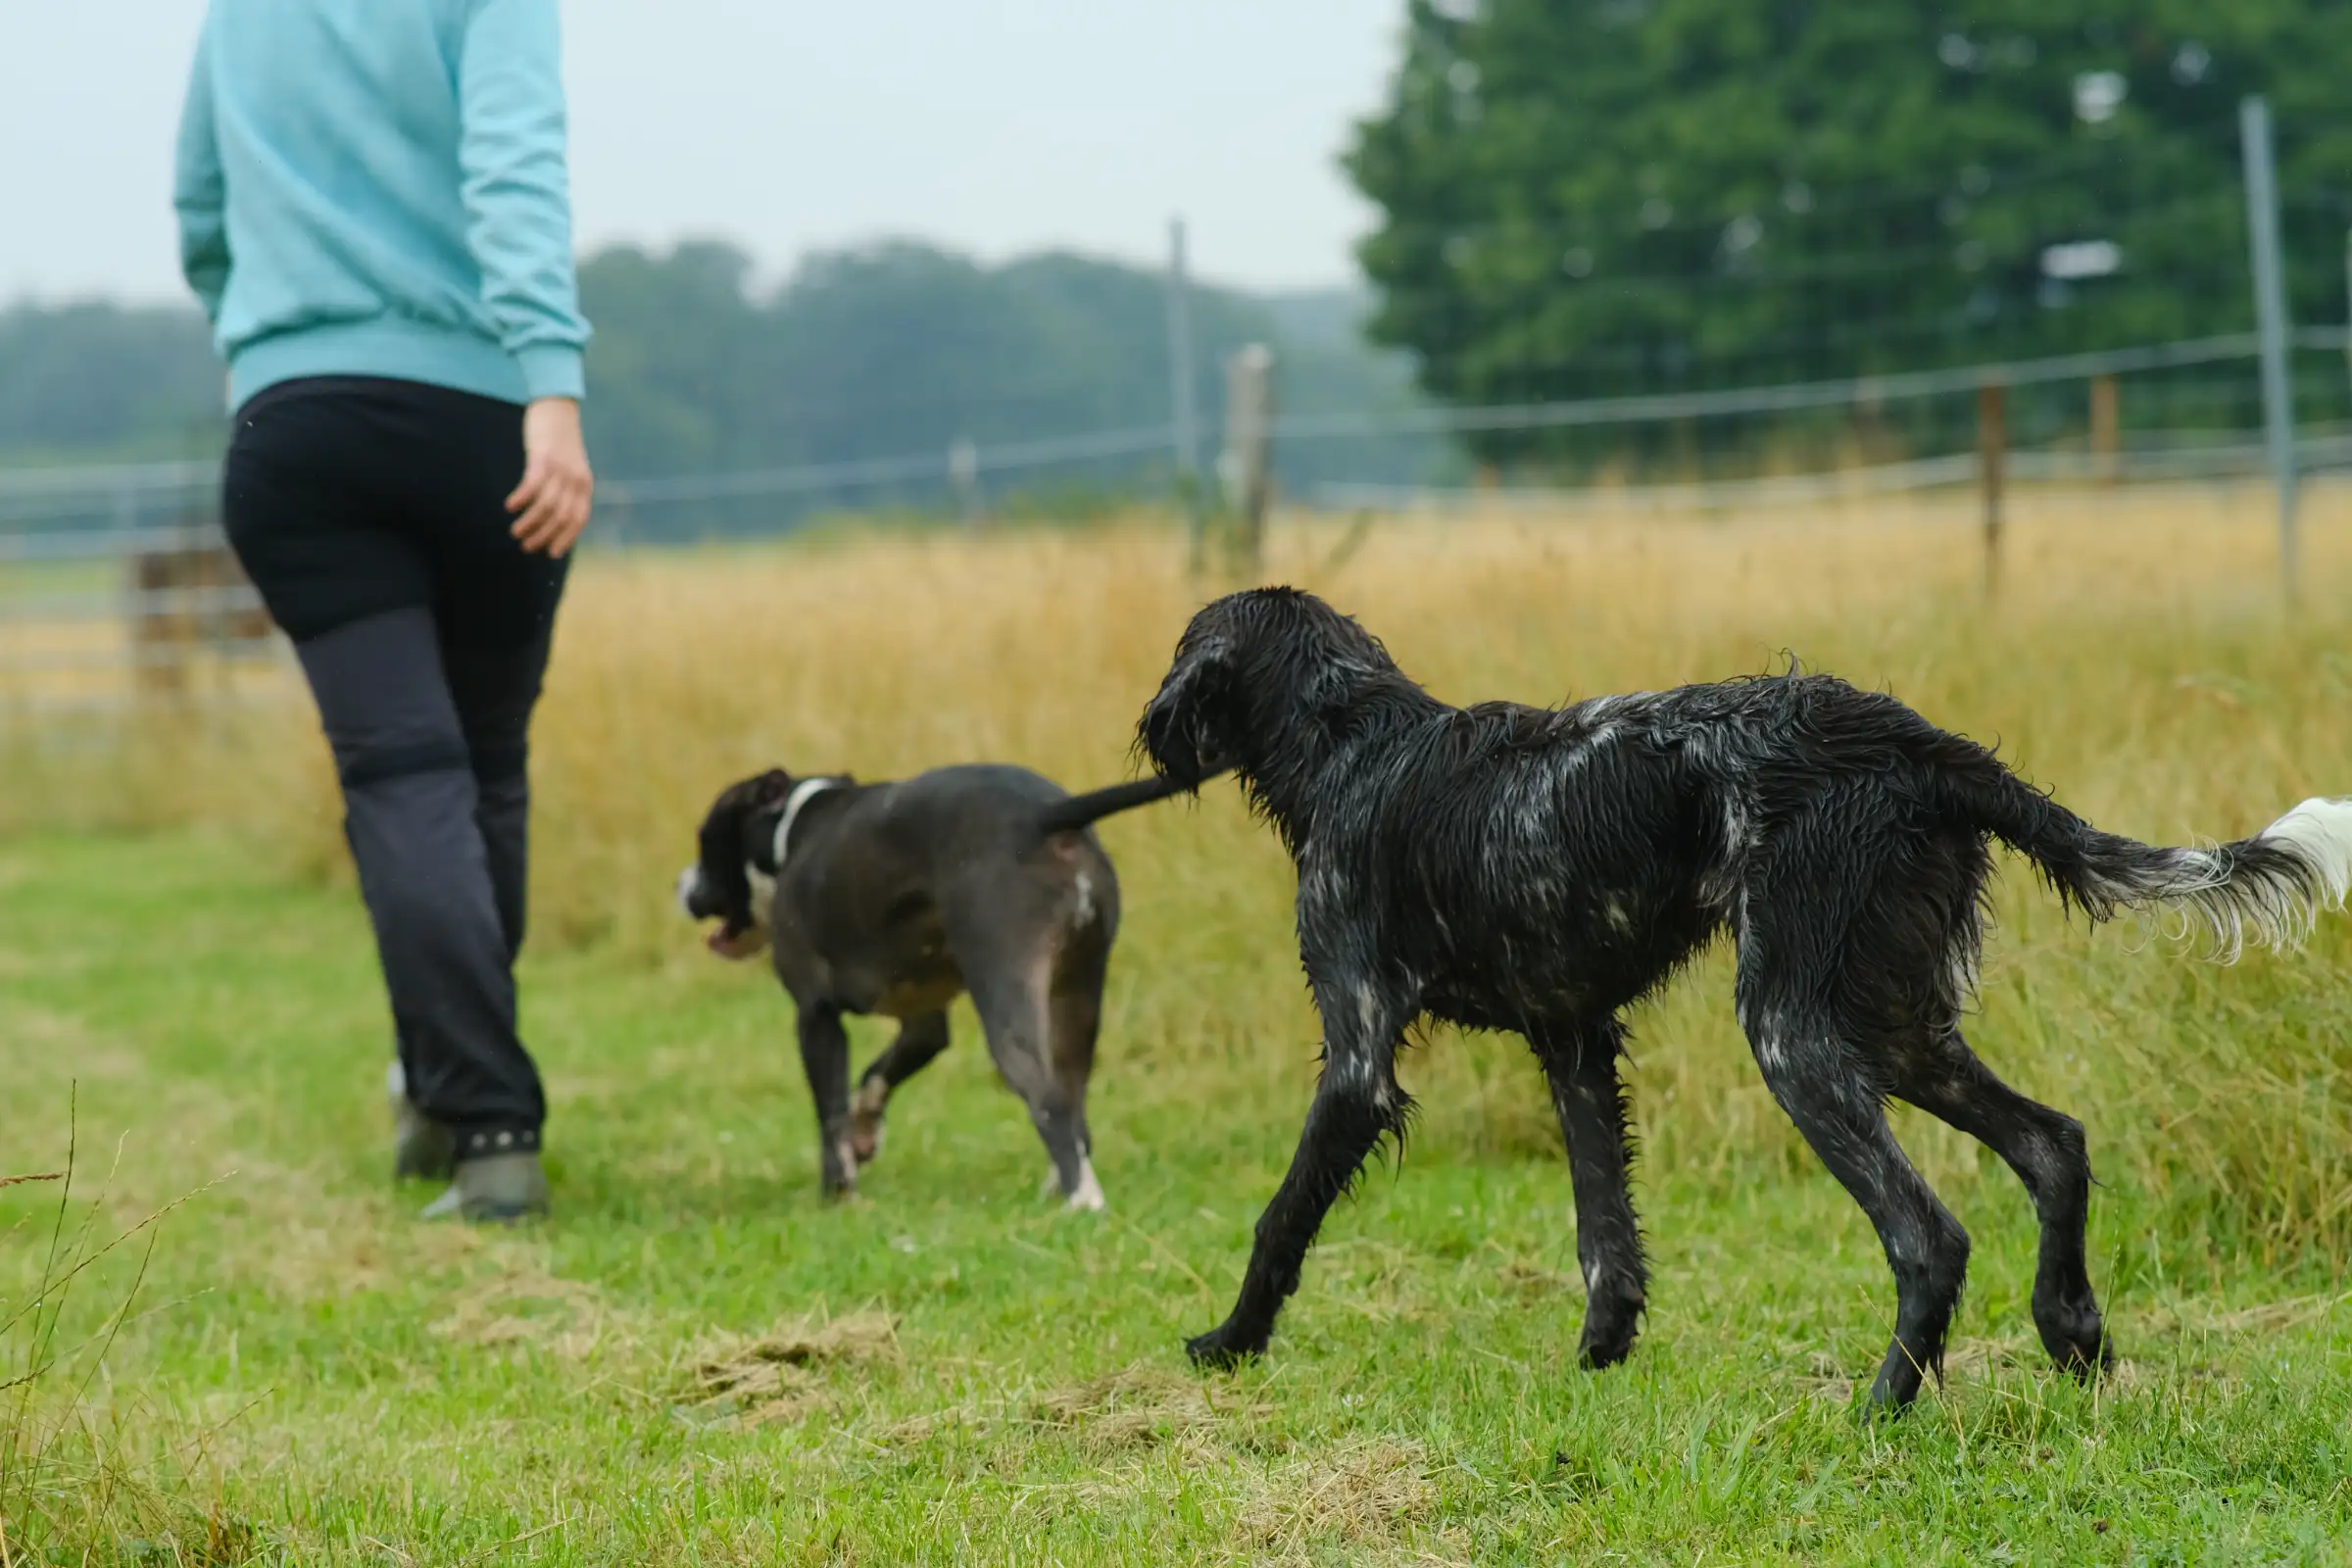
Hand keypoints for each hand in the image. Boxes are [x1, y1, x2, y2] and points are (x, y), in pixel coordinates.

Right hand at [506, 396, 593, 557]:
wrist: (557, 407)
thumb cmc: (560, 441)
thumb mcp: (570, 466)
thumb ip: (567, 488)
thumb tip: (556, 514)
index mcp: (584, 484)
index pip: (578, 520)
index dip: (565, 538)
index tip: (550, 553)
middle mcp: (576, 479)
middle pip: (561, 518)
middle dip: (543, 536)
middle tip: (526, 545)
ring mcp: (560, 469)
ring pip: (546, 506)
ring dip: (530, 523)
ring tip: (516, 532)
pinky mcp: (543, 458)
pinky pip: (532, 486)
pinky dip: (521, 499)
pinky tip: (510, 506)